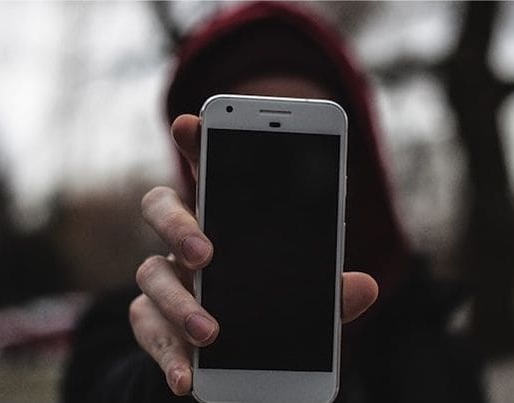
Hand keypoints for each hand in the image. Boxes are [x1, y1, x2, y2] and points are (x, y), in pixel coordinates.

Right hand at [130, 114, 378, 395]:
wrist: (234, 354)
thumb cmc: (268, 303)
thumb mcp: (304, 294)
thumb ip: (328, 289)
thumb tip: (365, 287)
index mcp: (225, 215)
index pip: (207, 168)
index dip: (196, 142)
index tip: (190, 122)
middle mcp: (187, 239)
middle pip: (162, 209)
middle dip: (180, 225)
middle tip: (207, 253)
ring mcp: (165, 278)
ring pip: (151, 273)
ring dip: (181, 303)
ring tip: (211, 333)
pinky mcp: (152, 321)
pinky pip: (148, 330)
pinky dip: (169, 355)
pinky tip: (188, 379)